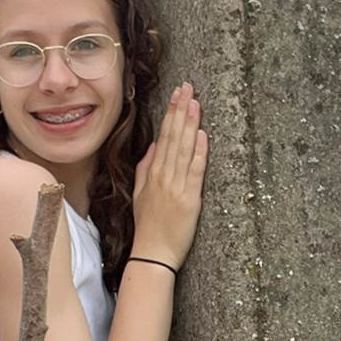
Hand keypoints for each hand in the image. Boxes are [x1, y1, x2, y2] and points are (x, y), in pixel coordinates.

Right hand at [130, 82, 207, 268]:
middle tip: (187, 87)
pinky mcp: (189, 199)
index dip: (170, 113)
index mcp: (152, 174)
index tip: (177, 94)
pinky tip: (201, 134)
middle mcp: (163, 176)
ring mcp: (175, 187)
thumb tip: (154, 146)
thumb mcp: (139, 194)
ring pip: (183, 149)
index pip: (163, 136)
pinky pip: (194, 171)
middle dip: (180, 110)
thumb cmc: (148, 227)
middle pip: (173, 137)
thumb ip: (145, 168)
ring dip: (189, 124)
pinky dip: (198, 152)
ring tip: (195, 102)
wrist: (152, 253)